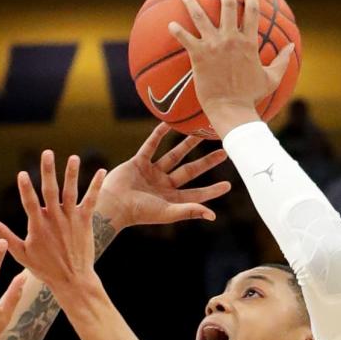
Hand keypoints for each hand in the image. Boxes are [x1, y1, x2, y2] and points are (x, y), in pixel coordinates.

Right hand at [0, 151, 108, 300]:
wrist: (73, 281)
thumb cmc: (45, 269)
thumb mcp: (21, 254)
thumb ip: (5, 236)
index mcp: (38, 226)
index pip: (30, 203)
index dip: (25, 188)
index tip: (22, 174)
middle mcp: (55, 220)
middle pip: (50, 191)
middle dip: (48, 171)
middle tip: (47, 153)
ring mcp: (71, 220)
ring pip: (70, 192)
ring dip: (71, 173)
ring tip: (73, 157)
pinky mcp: (85, 222)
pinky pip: (91, 200)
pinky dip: (95, 186)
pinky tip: (100, 171)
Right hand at [98, 127, 230, 229]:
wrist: (112, 205)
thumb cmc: (139, 213)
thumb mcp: (166, 213)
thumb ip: (189, 211)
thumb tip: (212, 216)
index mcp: (172, 199)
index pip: (197, 193)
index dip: (212, 190)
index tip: (228, 184)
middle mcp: (164, 185)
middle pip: (190, 171)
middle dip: (206, 162)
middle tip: (224, 151)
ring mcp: (152, 173)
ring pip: (174, 155)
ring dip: (186, 144)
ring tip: (199, 132)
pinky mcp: (138, 163)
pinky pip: (151, 145)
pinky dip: (158, 134)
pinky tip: (169, 124)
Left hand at [169, 0, 294, 133]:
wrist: (231, 110)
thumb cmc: (250, 97)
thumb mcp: (271, 79)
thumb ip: (281, 61)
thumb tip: (291, 47)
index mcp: (248, 42)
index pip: (251, 12)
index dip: (250, 0)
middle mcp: (230, 38)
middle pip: (227, 5)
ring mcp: (213, 45)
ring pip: (200, 16)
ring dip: (192, 3)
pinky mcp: (198, 55)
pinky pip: (184, 38)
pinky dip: (176, 30)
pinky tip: (170, 25)